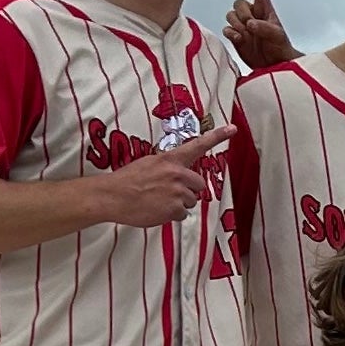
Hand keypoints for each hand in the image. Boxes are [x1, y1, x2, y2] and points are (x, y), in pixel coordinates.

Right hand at [90, 124, 237, 228]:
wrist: (111, 196)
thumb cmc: (126, 181)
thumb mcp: (147, 164)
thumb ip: (167, 167)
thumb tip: (178, 176)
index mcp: (169, 160)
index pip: (197, 146)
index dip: (217, 137)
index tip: (232, 129)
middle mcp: (177, 174)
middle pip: (198, 185)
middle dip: (188, 190)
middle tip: (168, 193)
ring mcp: (177, 192)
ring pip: (191, 201)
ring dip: (179, 204)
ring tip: (157, 201)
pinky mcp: (175, 208)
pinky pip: (182, 215)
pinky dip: (171, 215)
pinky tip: (156, 210)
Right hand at [223, 0, 295, 70]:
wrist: (275, 66)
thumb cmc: (281, 48)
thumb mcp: (278, 36)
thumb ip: (265, 28)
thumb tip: (250, 24)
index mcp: (264, 8)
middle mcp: (252, 13)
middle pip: (237, 3)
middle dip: (243, 15)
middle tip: (254, 29)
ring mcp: (242, 24)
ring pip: (230, 16)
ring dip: (238, 27)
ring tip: (250, 38)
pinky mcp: (235, 35)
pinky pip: (226, 29)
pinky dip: (231, 35)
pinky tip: (241, 41)